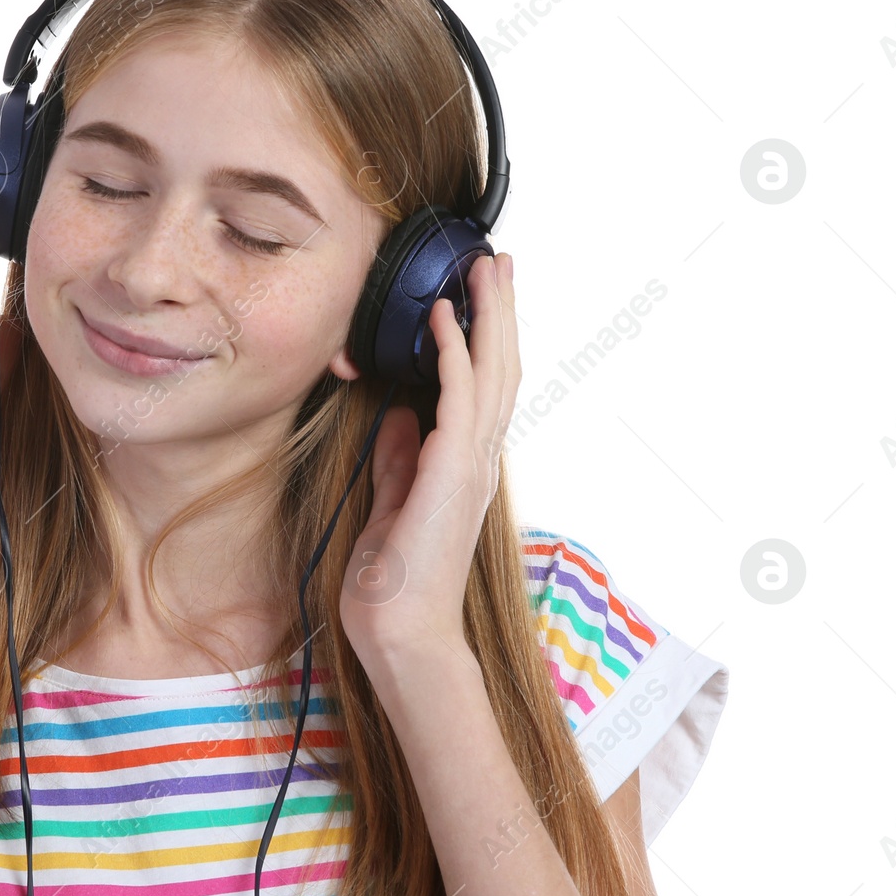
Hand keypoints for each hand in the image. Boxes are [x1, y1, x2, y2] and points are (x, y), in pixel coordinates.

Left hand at [338, 252, 520, 678]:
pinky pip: (458, 399)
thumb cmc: (394, 580)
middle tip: (499, 264)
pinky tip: (441, 318)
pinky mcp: (451, 472)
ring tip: (484, 271)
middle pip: (502, 369)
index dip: (488, 338)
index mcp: (466, 466)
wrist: (399, 631)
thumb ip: (401, 460)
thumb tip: (401, 418)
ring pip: (492, 374)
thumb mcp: (393, 503)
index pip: (487, 387)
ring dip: (488, 317)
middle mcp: (479, 459)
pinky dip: (453, 353)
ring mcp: (471, 466)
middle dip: (500, 313)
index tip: (480, 294)